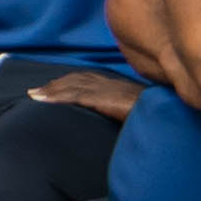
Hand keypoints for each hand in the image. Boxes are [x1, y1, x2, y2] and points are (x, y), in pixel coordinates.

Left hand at [23, 70, 145, 124]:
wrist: (166, 111)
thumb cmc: (155, 114)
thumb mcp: (138, 111)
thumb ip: (126, 111)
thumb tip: (122, 121)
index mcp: (116, 85)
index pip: (88, 79)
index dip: (69, 82)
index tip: (54, 87)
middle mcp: (107, 83)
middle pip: (75, 80)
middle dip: (55, 85)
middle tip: (36, 91)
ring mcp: (104, 89)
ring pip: (71, 86)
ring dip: (50, 90)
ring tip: (34, 96)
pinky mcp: (101, 98)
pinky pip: (74, 96)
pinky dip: (56, 97)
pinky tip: (42, 100)